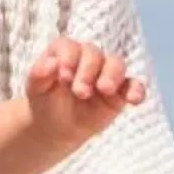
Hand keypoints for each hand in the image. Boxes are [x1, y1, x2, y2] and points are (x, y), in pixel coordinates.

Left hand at [24, 38, 145, 145]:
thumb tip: (51, 63)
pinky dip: (137, 90)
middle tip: (79, 92)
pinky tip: (134, 100)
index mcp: (65, 52)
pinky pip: (133, 85)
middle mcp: (87, 58)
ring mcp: (105, 73)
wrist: (56, 126)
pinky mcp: (120, 90)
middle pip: (94, 54)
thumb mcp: (36, 89)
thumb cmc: (45, 101)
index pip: (70, 47)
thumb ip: (39, 74)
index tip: (63, 77)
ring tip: (104, 90)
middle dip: (87, 71)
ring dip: (112, 75)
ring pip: (116, 64)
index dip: (68, 59)